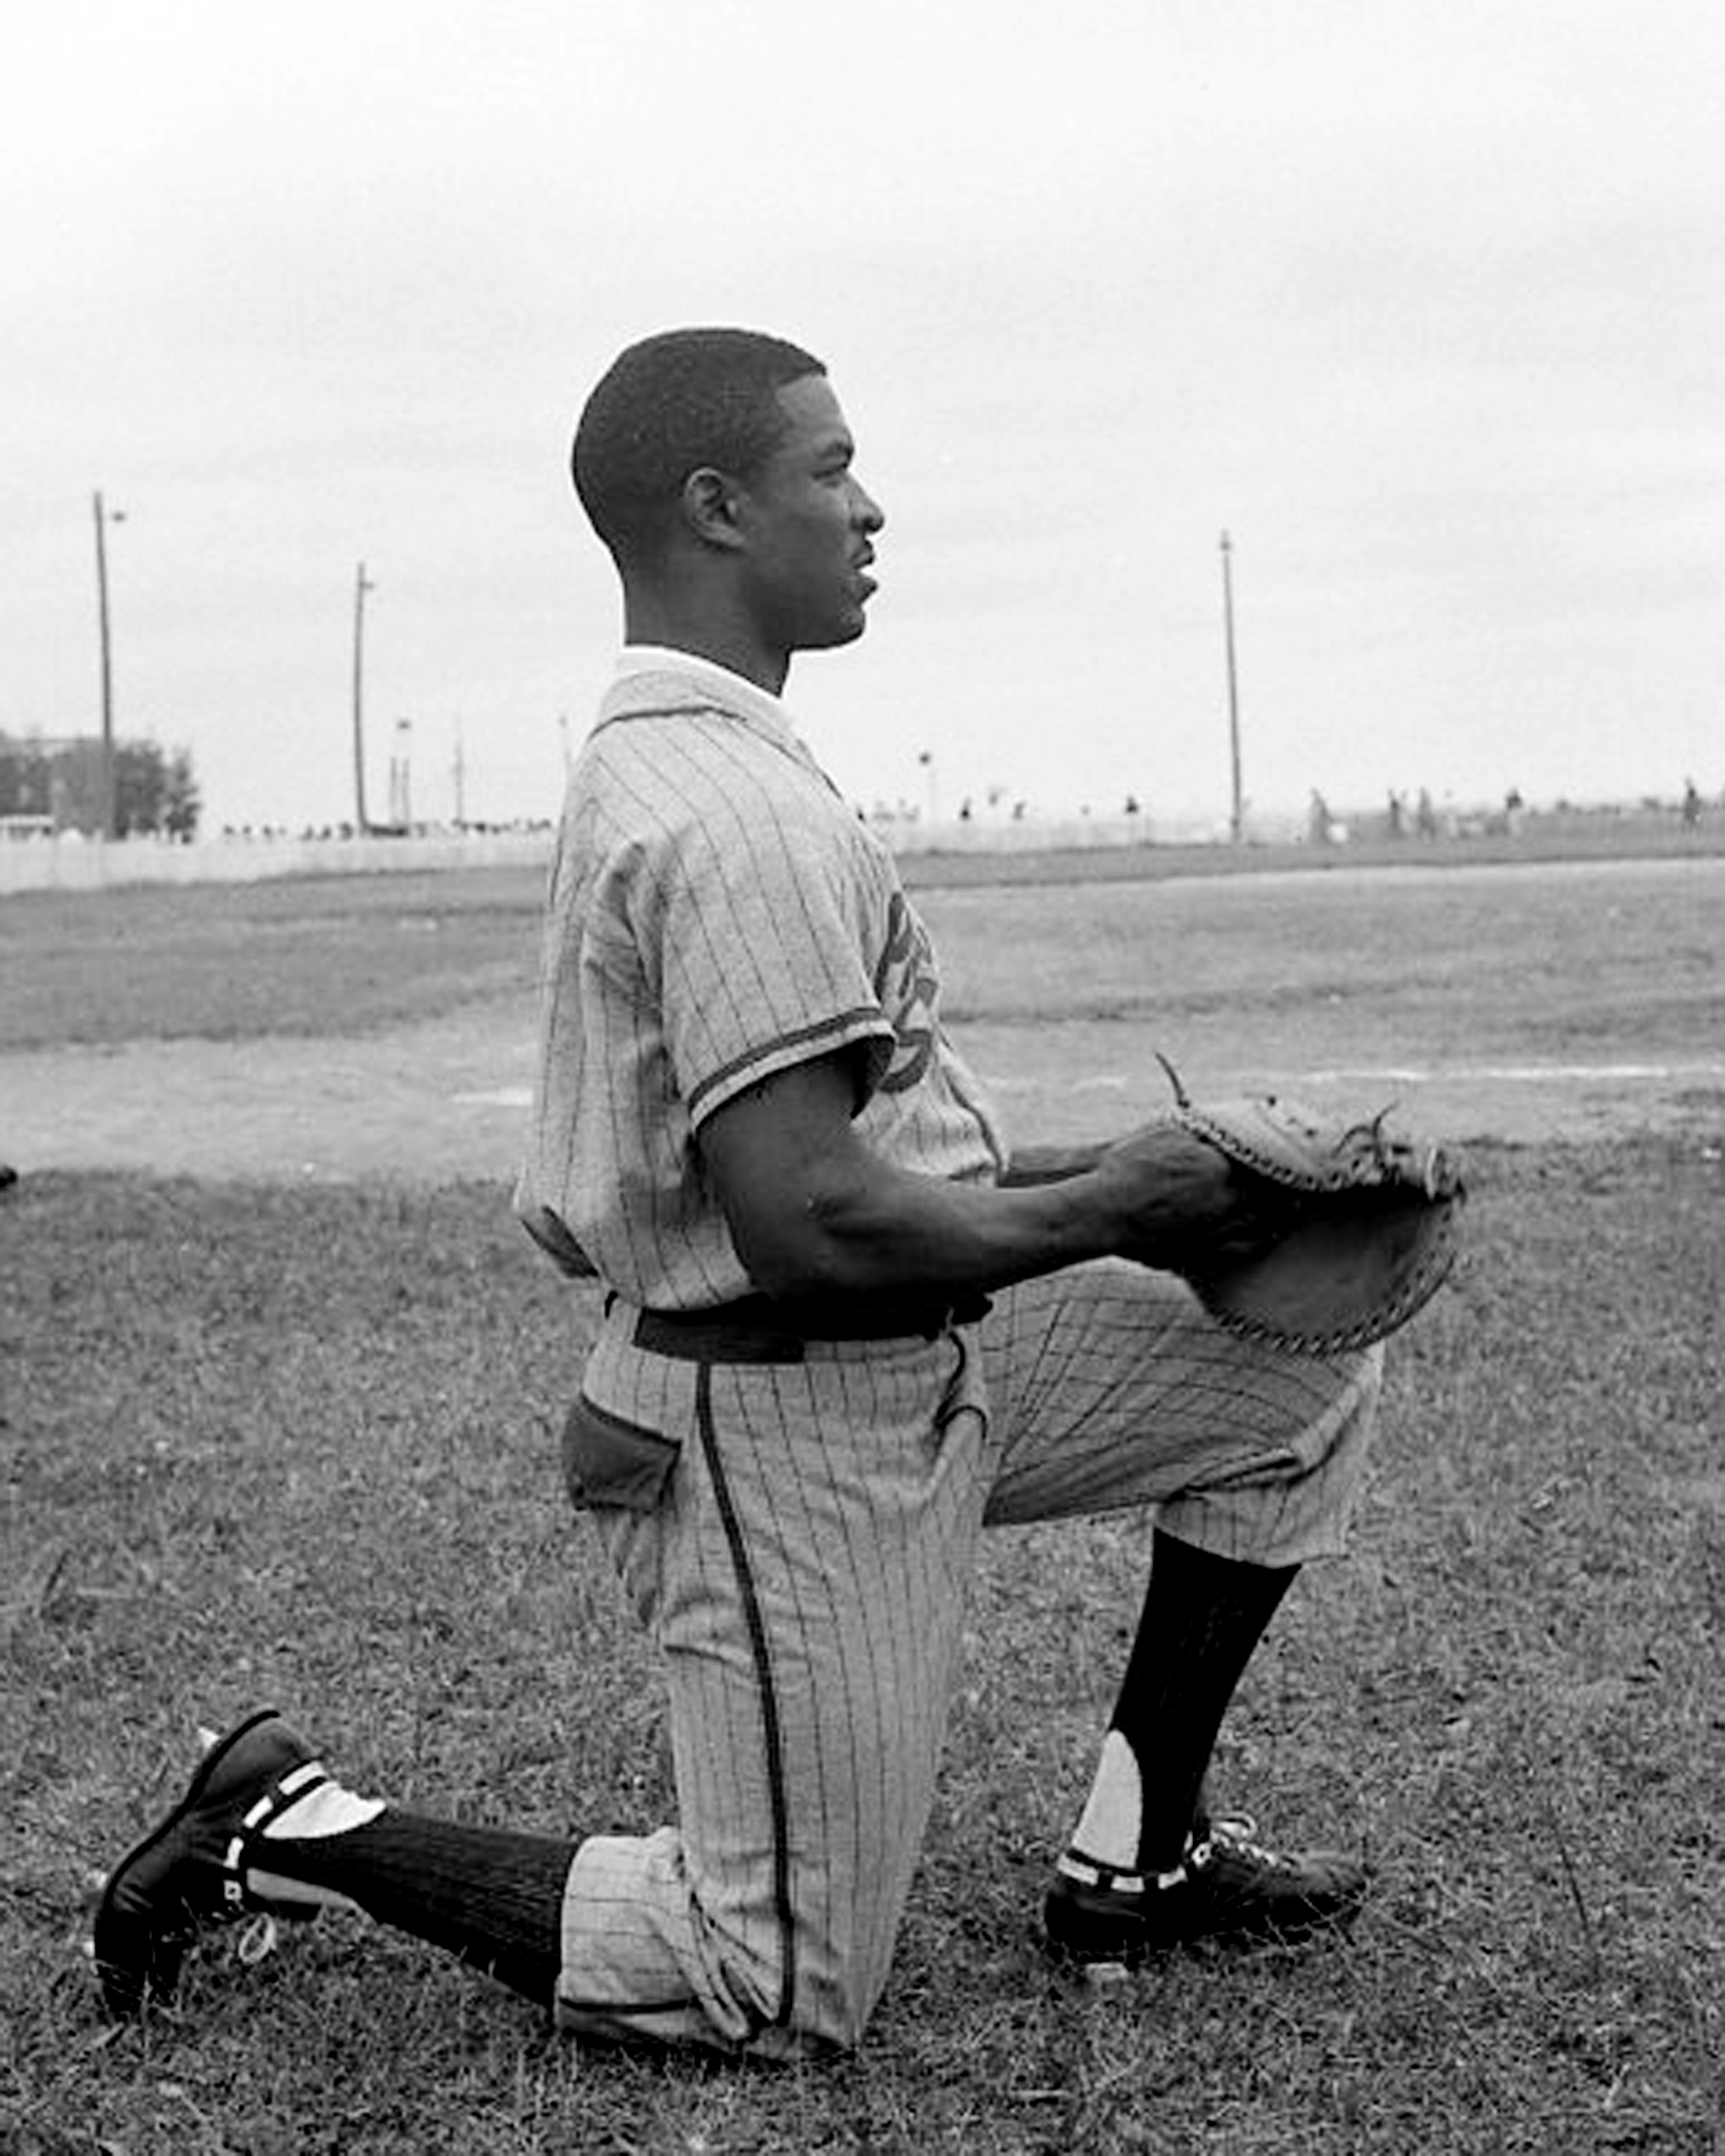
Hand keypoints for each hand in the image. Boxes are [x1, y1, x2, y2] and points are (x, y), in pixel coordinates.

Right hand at [1092, 1120, 1301, 1273]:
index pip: (1268, 1162)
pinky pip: (1249, 1246)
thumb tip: (1226, 1119)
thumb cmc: (1127, 1166)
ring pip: (1267, 1222)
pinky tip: (1272, 1230)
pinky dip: (1266, 1237)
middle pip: (1275, 1194)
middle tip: (1310, 1179)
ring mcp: (1217, 1229)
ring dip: (1285, 1212)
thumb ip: (1202, 1127)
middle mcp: (1225, 1200)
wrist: (1103, 1211)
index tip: (1301, 1152)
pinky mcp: (1206, 1251)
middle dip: (1293, 1186)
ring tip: (1295, 1203)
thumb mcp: (1165, 1131)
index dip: (1288, 1157)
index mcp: (1219, 1167)